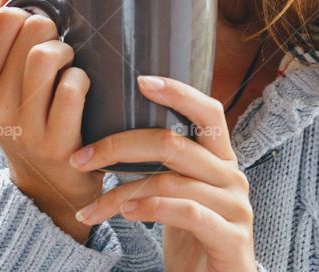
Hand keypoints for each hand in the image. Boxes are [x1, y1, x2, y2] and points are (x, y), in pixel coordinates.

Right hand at [0, 0, 102, 243]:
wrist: (49, 184)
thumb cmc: (32, 116)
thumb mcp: (6, 82)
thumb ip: (5, 35)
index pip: (3, 19)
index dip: (29, 14)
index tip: (37, 30)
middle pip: (31, 31)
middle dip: (53, 29)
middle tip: (59, 46)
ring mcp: (25, 127)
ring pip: (49, 55)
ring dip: (69, 52)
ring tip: (70, 65)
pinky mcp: (57, 144)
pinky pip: (74, 87)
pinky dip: (83, 80)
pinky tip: (81, 91)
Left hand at [69, 76, 257, 271]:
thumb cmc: (194, 237)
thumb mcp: (181, 194)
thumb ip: (167, 165)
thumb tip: (117, 134)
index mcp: (221, 158)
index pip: (208, 111)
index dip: (178, 92)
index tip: (140, 80)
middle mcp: (232, 176)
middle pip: (175, 143)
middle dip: (120, 145)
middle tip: (82, 157)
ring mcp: (236, 207)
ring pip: (170, 181)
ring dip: (121, 191)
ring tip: (92, 206)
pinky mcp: (231, 238)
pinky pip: (188, 212)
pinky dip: (151, 208)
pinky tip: (126, 214)